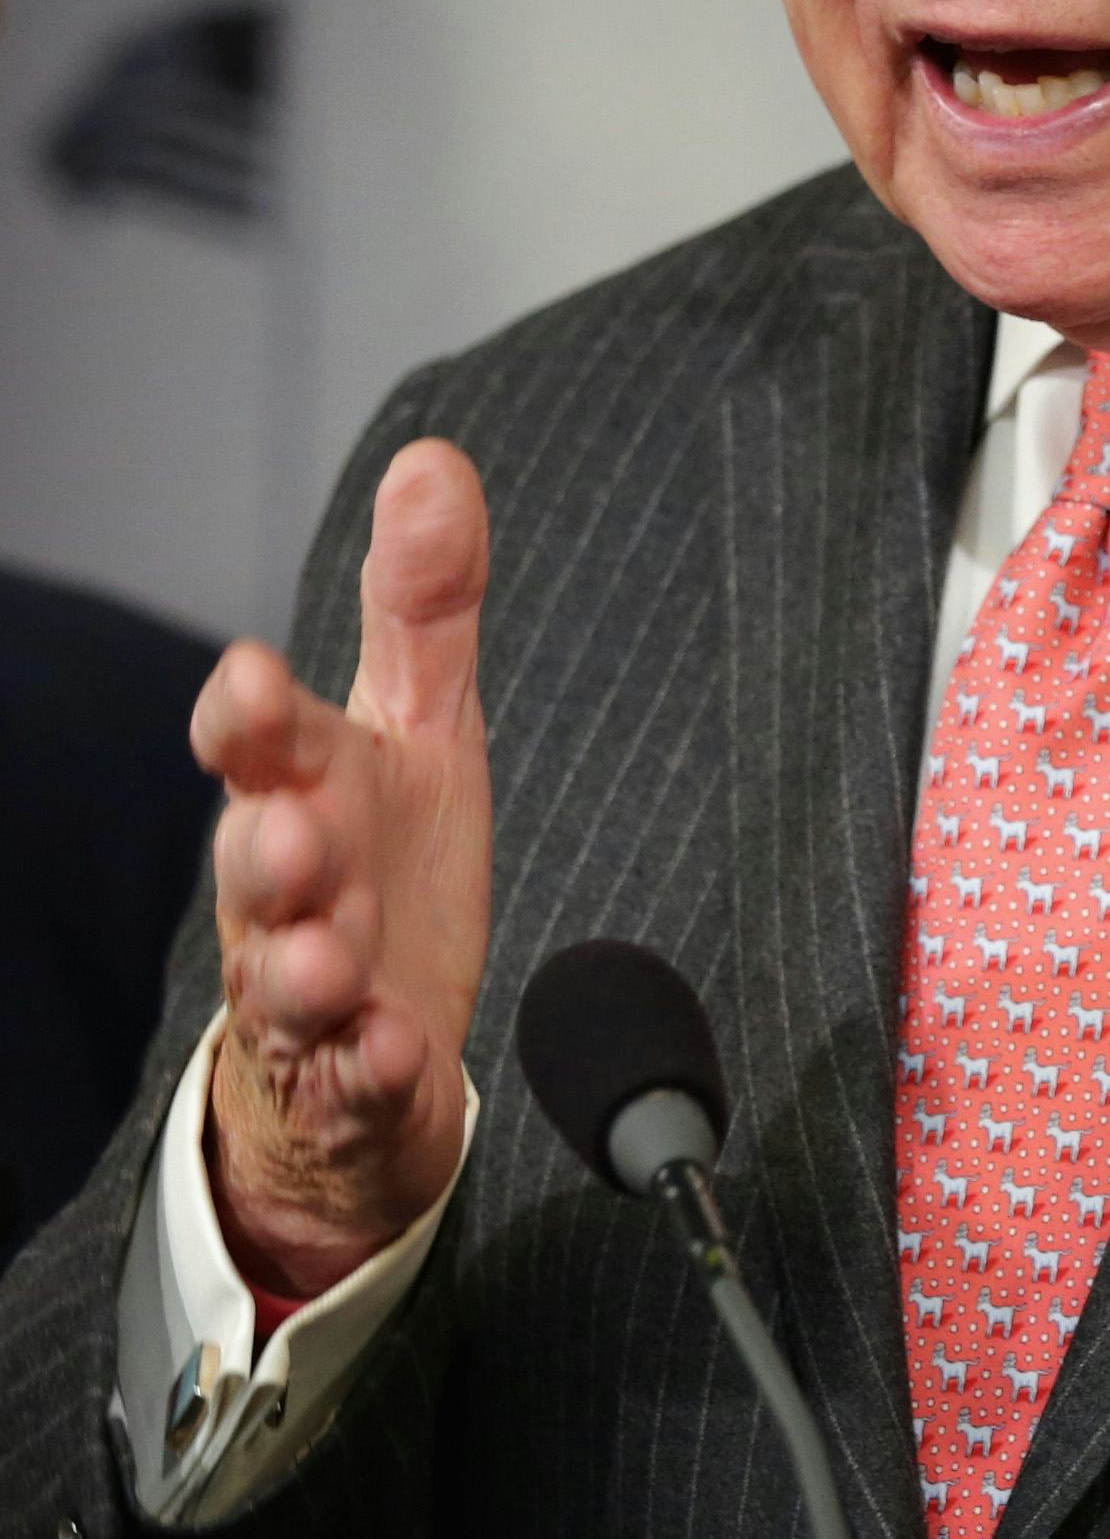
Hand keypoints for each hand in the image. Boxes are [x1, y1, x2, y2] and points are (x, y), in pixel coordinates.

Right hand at [190, 441, 496, 1295]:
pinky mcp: (356, 1077)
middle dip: (267, 847)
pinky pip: (353, 1077)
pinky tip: (391, 1052)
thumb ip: (422, 605)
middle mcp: (291, 891)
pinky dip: (368, 1065)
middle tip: (290, 827)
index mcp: (301, 790)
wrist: (372, 1040)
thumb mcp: (415, 726)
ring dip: (304, 964)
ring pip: (287, 978)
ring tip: (327, 957)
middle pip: (258, 865)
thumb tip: (434, 461)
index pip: (255, 744)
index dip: (246, 717)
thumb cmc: (381, 863)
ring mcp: (314, 992)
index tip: (252, 680)